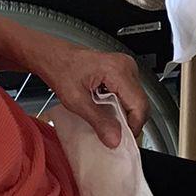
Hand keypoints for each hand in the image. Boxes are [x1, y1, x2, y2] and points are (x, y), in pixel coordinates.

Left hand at [28, 35, 147, 147]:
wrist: (54, 57)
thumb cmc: (61, 70)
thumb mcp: (76, 100)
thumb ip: (98, 121)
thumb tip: (115, 139)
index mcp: (118, 70)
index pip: (139, 105)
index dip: (133, 126)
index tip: (123, 139)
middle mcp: (127, 66)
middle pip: (141, 103)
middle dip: (130, 122)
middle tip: (114, 134)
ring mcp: (127, 67)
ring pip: (137, 100)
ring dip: (125, 114)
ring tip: (108, 120)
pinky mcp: (124, 71)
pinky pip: (131, 94)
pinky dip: (122, 106)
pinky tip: (108, 109)